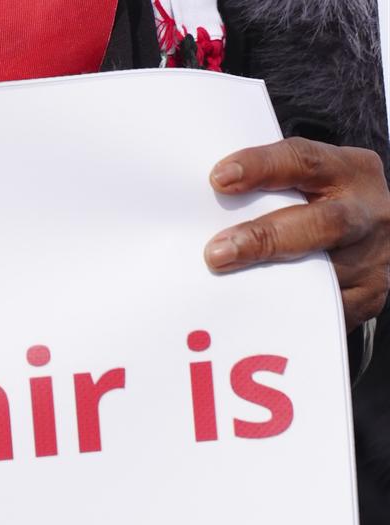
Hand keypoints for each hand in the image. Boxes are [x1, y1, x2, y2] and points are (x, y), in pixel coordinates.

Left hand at [206, 137, 389, 329]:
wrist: (371, 234)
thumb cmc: (322, 202)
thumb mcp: (309, 182)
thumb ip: (268, 189)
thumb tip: (204, 206)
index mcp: (347, 171)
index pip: (304, 161)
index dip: (261, 167)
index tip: (219, 178)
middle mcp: (367, 211)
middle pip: (322, 223)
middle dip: (266, 238)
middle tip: (219, 252)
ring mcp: (371, 255)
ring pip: (324, 272)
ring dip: (274, 282)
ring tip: (230, 288)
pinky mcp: (369, 292)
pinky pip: (327, 307)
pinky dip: (289, 309)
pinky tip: (256, 312)